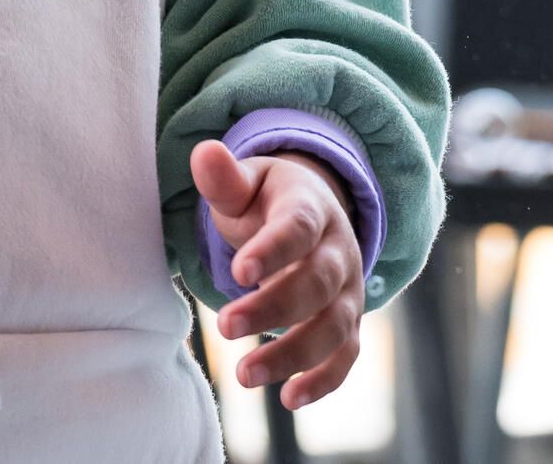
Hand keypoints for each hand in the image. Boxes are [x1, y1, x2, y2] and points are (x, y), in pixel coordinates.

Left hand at [194, 141, 365, 409]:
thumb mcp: (245, 183)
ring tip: (244, 375)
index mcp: (311, 209)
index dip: (273, 250)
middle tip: (225, 328)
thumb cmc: (266, 201)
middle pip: (318, 284)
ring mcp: (349, 291)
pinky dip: (324, 381)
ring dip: (292, 354)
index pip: (298, 229)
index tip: (239, 271)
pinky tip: (289, 400)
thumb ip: (224, 178)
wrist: (313, 214)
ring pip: (334, 327)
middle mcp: (338, 251)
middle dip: (274, 308)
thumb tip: (203, 153)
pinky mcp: (349, 324)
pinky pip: (346, 356)